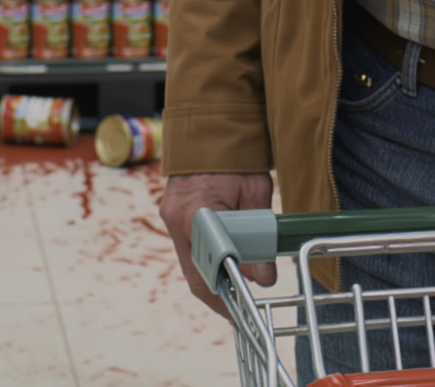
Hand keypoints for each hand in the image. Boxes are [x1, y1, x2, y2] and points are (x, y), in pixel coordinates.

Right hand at [159, 171, 275, 316]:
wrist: (210, 125)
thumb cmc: (235, 157)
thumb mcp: (257, 194)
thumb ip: (261, 238)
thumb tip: (264, 279)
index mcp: (196, 214)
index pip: (208, 270)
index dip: (224, 296)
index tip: (242, 309)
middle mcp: (177, 218)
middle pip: (194, 272)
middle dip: (216, 295)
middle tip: (238, 309)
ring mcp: (170, 214)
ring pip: (189, 261)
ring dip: (209, 277)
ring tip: (233, 289)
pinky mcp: (171, 210)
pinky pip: (187, 245)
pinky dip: (204, 258)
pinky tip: (221, 263)